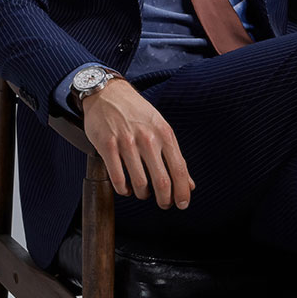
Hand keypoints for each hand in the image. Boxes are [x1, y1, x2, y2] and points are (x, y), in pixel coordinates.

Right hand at [81, 76, 193, 209]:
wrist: (107, 93)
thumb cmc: (136, 112)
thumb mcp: (160, 128)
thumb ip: (174, 156)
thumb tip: (189, 184)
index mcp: (164, 133)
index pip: (179, 170)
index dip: (182, 192)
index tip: (182, 204)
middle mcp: (148, 138)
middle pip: (162, 181)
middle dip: (165, 199)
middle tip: (164, 204)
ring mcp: (127, 142)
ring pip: (140, 183)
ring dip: (143, 194)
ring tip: (143, 193)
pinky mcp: (107, 145)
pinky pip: (118, 178)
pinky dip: (124, 189)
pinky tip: (126, 189)